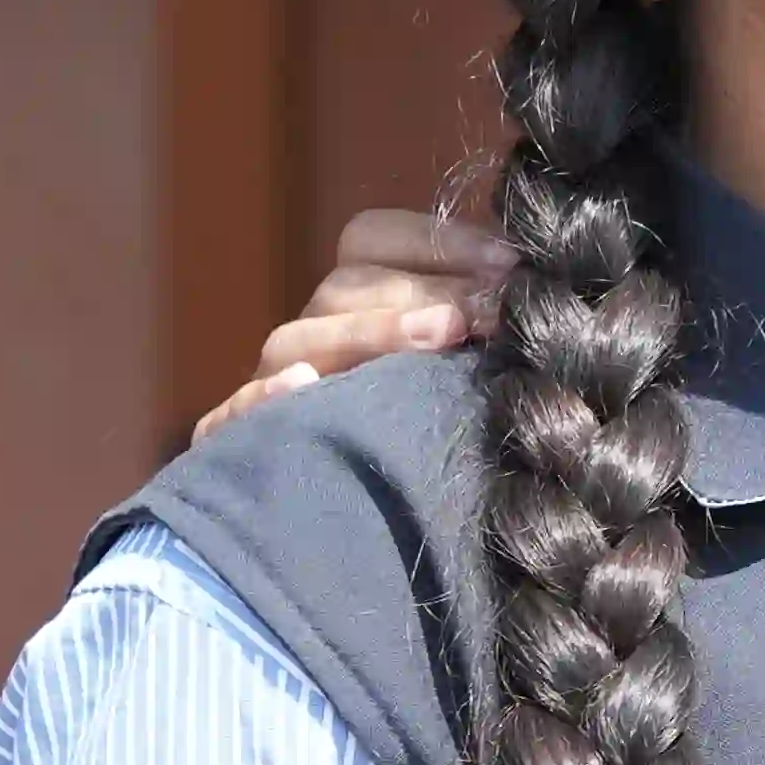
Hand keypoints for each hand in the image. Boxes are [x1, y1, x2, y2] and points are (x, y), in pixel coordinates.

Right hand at [203, 205, 507, 436]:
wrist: (367, 527)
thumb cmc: (430, 431)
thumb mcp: (458, 366)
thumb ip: (479, 315)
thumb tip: (529, 280)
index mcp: (354, 299)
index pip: (373, 238)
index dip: (439, 240)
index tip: (509, 263)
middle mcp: (311, 333)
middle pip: (346, 287)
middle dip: (426, 290)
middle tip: (492, 309)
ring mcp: (273, 385)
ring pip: (296, 341)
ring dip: (371, 331)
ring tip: (442, 334)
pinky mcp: (242, 442)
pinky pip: (234, 414)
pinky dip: (264, 398)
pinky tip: (303, 387)